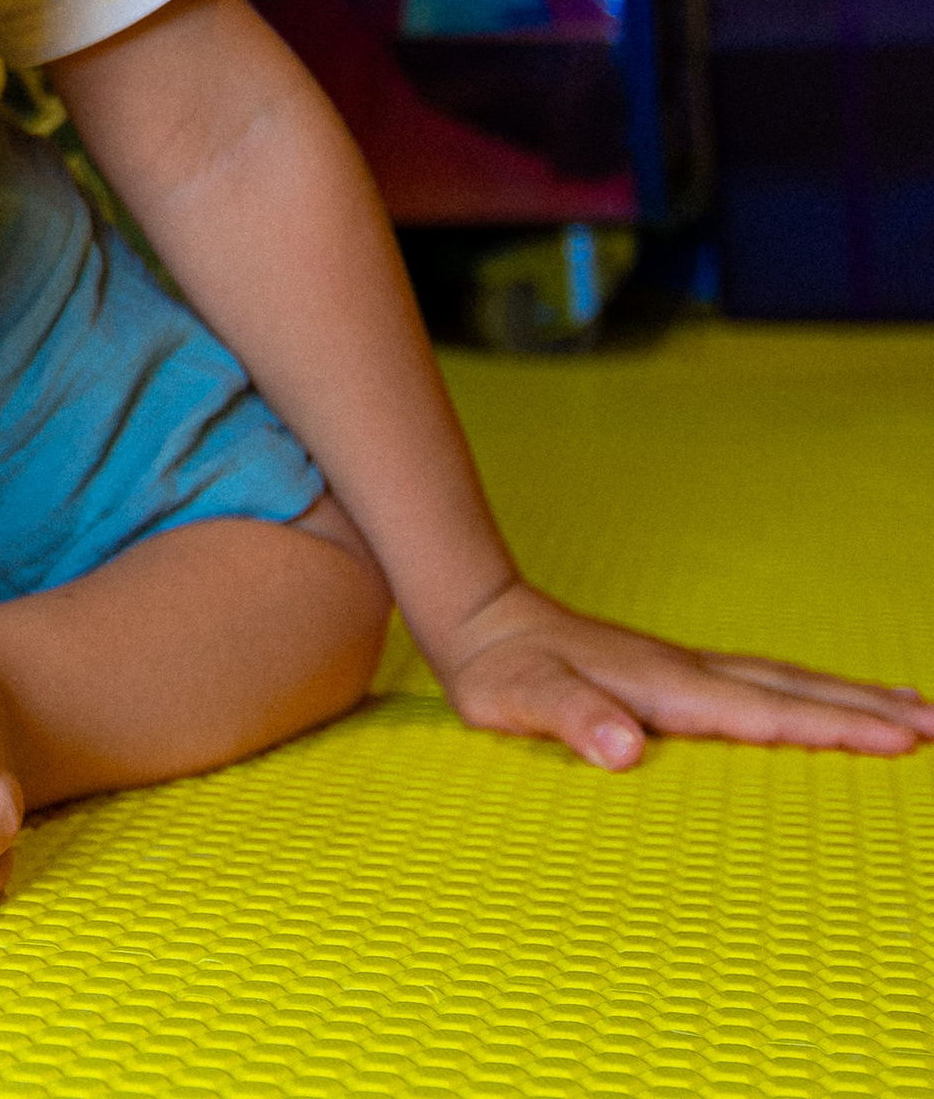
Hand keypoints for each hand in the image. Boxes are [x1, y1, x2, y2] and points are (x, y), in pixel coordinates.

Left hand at [427, 578, 933, 767]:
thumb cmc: (495, 668)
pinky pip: (757, 684)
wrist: (473, 615)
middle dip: (866, 710)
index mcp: (662, 687)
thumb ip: (570, 718)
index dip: (828, 729)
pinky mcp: (669, 673)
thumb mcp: (517, 700)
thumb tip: (624, 748)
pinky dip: (804, 694)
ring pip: (781, 682)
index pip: (761, 713)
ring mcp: (680, 668)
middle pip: (791, 691)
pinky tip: (817, 703)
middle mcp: (683, 672)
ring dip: (847, 697)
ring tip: (915, 711)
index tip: (898, 740)